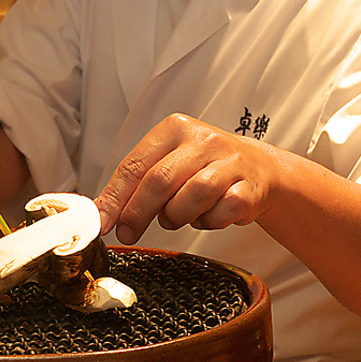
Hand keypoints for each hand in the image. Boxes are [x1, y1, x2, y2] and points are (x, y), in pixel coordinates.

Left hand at [95, 114, 274, 243]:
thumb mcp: (169, 163)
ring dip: (177, 216)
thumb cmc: (206, 167)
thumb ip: (136, 183)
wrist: (259, 169)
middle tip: (128, 232)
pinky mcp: (248, 188)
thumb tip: (102, 211)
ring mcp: (229, 163)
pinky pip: (220, 212)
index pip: (135, 165)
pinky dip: (208, 222)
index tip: (103, 221)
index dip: (115, 197)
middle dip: (138, 213)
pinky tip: (207, 215)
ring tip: (177, 217)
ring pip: (191, 197)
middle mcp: (203, 140)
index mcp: (175, 129)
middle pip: (159, 181)